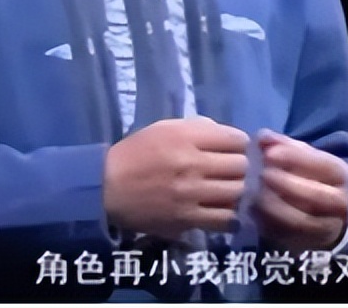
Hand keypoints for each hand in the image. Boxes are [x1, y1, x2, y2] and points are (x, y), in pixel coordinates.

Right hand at [103, 117, 248, 238]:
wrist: (107, 187)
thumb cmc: (137, 153)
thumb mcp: (164, 128)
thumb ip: (197, 128)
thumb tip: (226, 135)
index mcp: (187, 138)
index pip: (236, 139)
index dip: (239, 144)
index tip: (233, 150)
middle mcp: (192, 164)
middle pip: (240, 166)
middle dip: (239, 167)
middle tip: (231, 171)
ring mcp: (191, 194)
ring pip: (237, 192)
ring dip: (236, 190)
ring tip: (228, 190)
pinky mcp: (186, 219)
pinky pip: (223, 219)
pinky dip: (229, 216)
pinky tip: (224, 211)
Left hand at [250, 129, 347, 251]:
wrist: (327, 213)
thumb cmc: (310, 177)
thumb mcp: (304, 157)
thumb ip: (283, 145)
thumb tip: (263, 137)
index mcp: (340, 174)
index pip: (321, 164)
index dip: (294, 158)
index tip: (268, 153)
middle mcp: (339, 202)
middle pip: (315, 195)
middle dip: (285, 184)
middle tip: (261, 175)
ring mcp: (326, 227)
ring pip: (300, 220)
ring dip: (274, 207)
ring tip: (254, 194)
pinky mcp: (307, 245)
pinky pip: (287, 236)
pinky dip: (268, 224)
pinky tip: (252, 211)